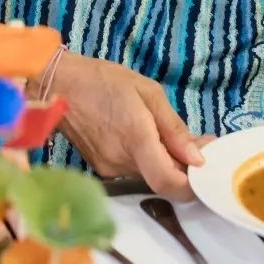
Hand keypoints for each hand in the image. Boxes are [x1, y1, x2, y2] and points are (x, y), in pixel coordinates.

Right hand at [50, 53, 212, 200]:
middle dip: (185, 164)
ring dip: (165, 159)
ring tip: (170, 131)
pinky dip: (146, 157)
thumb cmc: (103, 80)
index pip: (170, 183)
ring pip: (149, 173)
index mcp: (136, 138)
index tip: (206, 165)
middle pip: (163, 178)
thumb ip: (173, 127)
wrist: (57, 84)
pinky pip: (133, 168)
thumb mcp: (146, 91)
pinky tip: (145, 135)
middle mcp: (122, 161)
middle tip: (199, 140)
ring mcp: (109, 168)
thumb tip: (197, 158)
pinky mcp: (101, 168)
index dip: (193, 184)